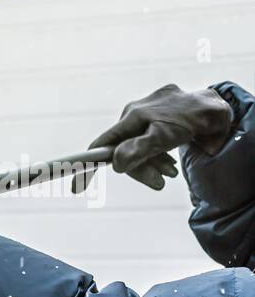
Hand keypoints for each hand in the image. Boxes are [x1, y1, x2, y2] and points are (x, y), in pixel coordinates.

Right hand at [71, 84, 233, 192]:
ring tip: (172, 172)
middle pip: (123, 148)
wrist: (218, 108)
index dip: (86, 167)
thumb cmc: (193, 121)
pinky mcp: (159, 111)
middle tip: (160, 183)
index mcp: (131, 117)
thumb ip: (139, 150)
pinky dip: (158, 153)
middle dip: (139, 168)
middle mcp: (134, 111)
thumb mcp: (164, 138)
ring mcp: (146, 109)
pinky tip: (172, 161)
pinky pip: (149, 136)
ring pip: (138, 144)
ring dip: (153, 163)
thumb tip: (115, 165)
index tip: (77, 187)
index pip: (101, 145)